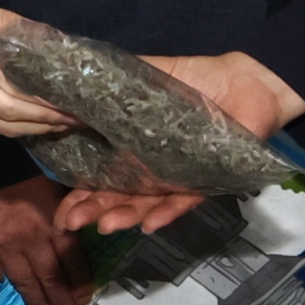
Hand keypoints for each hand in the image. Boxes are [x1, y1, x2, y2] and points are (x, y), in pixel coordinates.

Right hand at [0, 0, 72, 136]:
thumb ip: (5, 26)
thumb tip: (44, 37)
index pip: (15, 110)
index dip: (49, 114)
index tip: (80, 114)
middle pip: (6, 126)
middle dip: (44, 125)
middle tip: (78, 120)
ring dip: (25, 121)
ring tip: (57, 113)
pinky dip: (6, 110)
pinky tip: (21, 98)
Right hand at [0, 178, 93, 304]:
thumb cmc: (24, 170)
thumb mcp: (55, 185)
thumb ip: (67, 212)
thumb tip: (80, 234)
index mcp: (52, 221)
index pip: (72, 261)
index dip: (80, 282)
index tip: (84, 296)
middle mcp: (29, 240)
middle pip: (50, 280)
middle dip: (60, 302)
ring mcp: (2, 247)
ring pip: (24, 285)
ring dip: (36, 304)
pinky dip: (5, 280)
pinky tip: (13, 283)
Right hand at [52, 52, 304, 237]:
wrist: (245, 82)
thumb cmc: (194, 79)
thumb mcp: (146, 79)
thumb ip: (113, 89)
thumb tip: (66, 87)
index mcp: (130, 146)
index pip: (98, 175)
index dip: (79, 194)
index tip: (59, 210)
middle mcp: (149, 168)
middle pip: (117, 196)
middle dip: (92, 211)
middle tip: (72, 223)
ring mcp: (176, 177)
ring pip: (146, 204)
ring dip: (125, 216)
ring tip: (106, 225)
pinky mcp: (205, 182)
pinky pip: (184, 202)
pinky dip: (166, 213)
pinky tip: (147, 224)